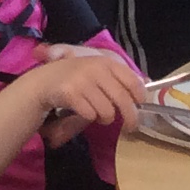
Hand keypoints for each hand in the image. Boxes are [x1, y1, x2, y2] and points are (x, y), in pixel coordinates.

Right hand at [26, 49, 142, 130]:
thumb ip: (117, 79)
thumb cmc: (75, 78)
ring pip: (108, 111)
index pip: (132, 80)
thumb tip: (146, 89)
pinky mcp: (71, 93)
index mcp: (105, 62)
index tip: (139, 105)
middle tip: (130, 127)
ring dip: (105, 118)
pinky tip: (83, 110)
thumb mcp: (97, 72)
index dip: (140, 96)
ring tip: (97, 113)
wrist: (43, 81)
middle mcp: (95, 69)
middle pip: (123, 100)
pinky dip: (89, 117)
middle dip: (130, 118)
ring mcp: (82, 80)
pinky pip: (91, 115)